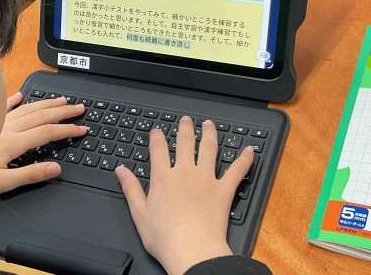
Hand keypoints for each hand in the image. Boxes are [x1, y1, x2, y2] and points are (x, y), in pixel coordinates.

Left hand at [0, 93, 86, 202]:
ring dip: (45, 104)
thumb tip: (55, 167)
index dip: (67, 130)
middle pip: (40, 116)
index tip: (83, 129)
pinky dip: (13, 99)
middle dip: (62, 112)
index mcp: (12, 143)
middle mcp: (5, 129)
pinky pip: (2, 107)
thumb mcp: (1, 184)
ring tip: (61, 100)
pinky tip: (21, 94)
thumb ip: (29, 174)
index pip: (47, 132)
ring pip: (26, 108)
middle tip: (80, 108)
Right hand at [116, 116, 253, 274]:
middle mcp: (184, 172)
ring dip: (209, 134)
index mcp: (162, 177)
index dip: (157, 136)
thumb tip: (120, 170)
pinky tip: (249, 150)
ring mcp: (206, 179)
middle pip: (185, 142)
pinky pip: (237, 170)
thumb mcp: (139, 213)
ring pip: (209, 148)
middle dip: (185, 128)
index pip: (158, 148)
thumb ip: (130, 188)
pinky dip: (244, 159)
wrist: (192, 250)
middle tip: (186, 120)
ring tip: (209, 124)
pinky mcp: (224, 190)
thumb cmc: (165, 237)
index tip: (157, 130)